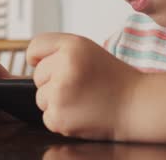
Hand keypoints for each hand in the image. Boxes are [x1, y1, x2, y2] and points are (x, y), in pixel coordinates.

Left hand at [27, 33, 142, 140]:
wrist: (136, 105)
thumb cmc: (111, 78)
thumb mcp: (86, 49)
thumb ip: (57, 50)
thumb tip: (29, 61)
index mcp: (72, 46)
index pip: (34, 47)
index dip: (40, 58)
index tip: (51, 64)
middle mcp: (64, 67)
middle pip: (37, 76)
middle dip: (52, 82)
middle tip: (79, 84)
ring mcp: (60, 94)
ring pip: (41, 98)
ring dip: (56, 101)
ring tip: (82, 99)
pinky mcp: (58, 117)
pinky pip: (47, 117)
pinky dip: (62, 118)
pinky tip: (82, 112)